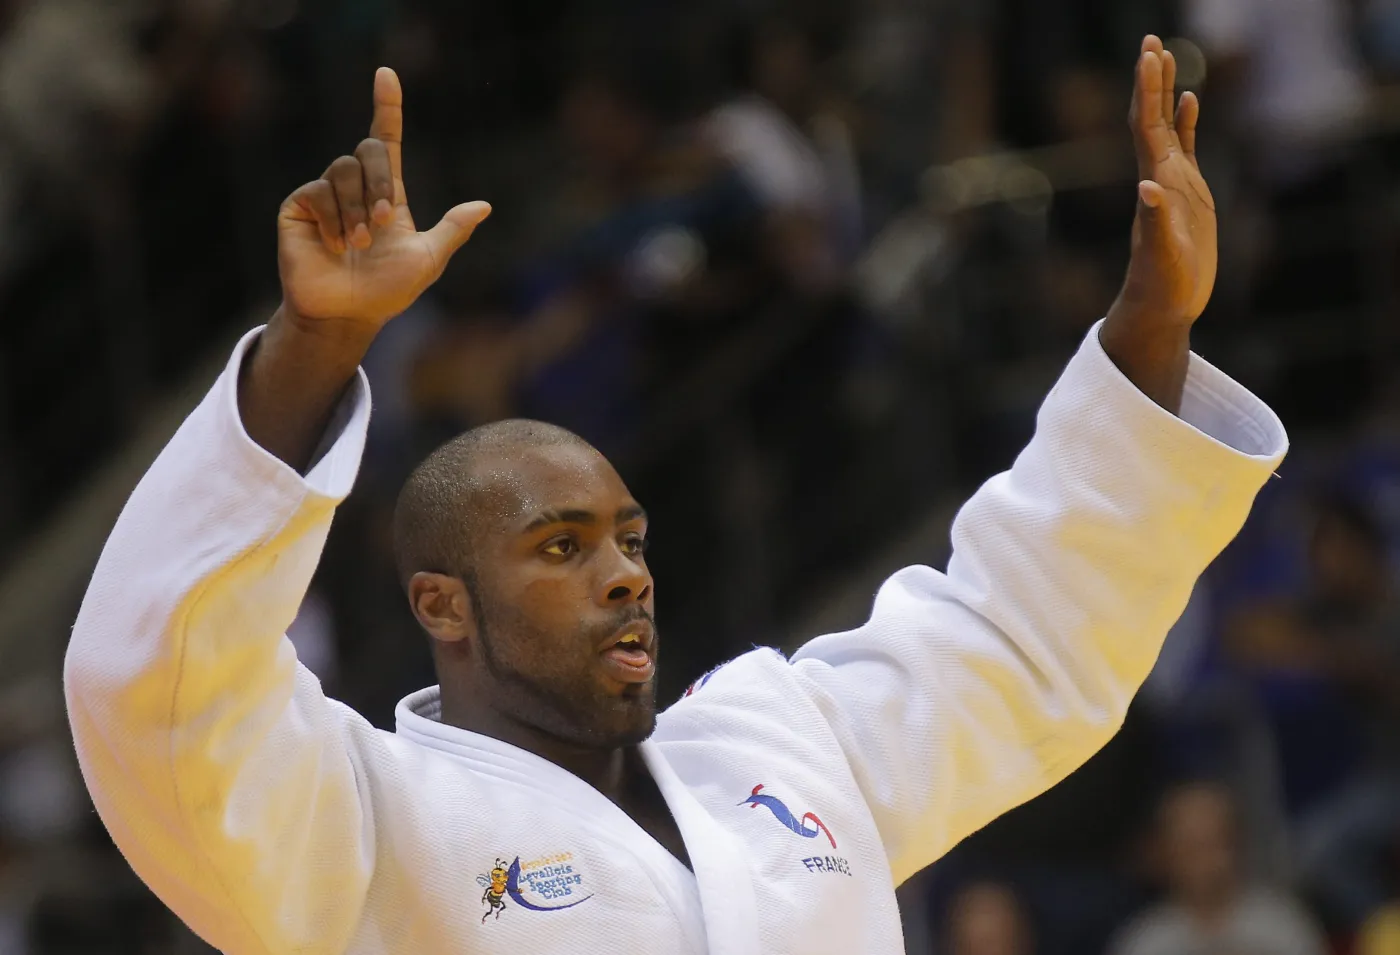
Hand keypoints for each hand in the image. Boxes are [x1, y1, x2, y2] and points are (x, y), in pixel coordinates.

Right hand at [240, 68, 488, 470]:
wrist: (347, 315)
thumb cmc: (386, 291)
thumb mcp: (427, 260)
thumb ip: (452, 230)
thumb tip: (485, 206)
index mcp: (387, 194)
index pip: (387, 139)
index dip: (387, 107)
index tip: (387, 74)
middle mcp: (356, 188)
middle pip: (368, 149)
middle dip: (382, 182)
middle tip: (385, 222)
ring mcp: (326, 195)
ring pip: (343, 170)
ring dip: (357, 209)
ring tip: (360, 244)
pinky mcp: (300, 207)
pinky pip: (319, 191)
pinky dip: (335, 220)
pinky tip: (337, 247)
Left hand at [1101, 35, 1216, 411]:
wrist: (1161, 306)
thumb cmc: (1160, 285)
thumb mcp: (1159, 255)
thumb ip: (1154, 222)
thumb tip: (1147, 188)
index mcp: (1154, 182)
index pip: (1145, 125)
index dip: (1146, 90)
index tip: (1147, 54)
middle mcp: (1158, 176)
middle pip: (1151, 117)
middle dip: (1151, 79)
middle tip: (1151, 40)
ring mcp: (1173, 183)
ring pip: (1166, 126)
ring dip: (1165, 92)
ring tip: (1166, 55)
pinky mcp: (1188, 195)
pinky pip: (1185, 147)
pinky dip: (1186, 122)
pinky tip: (1190, 100)